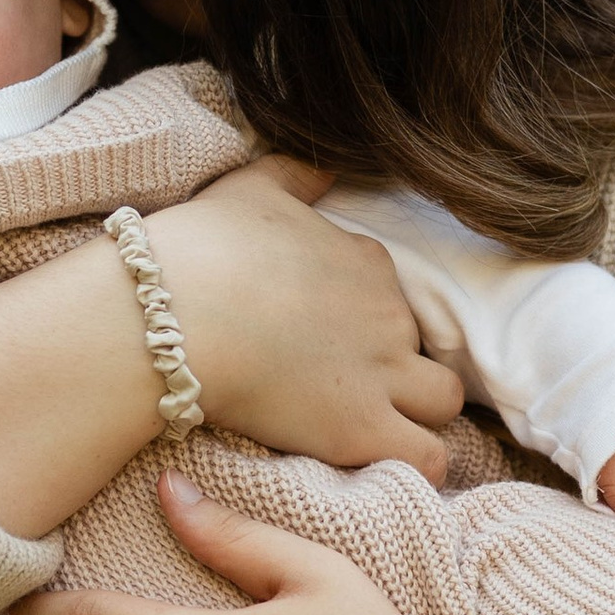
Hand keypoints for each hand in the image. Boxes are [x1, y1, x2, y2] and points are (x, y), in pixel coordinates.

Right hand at [0, 156, 462, 542]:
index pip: (387, 289)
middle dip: (399, 364)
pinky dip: (419, 463)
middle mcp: (387, 313)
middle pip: (422, 345)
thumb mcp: (252, 184)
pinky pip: (430, 458)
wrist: (171, 314)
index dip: (361, 315)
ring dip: (419, 413)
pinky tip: (386, 462)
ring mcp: (382, 372)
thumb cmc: (199, 249)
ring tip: (376, 427)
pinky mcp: (364, 429)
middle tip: (347, 384)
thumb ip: (299, 168)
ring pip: (443, 400)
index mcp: (364, 258)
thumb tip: (331, 152)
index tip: (320, 334)